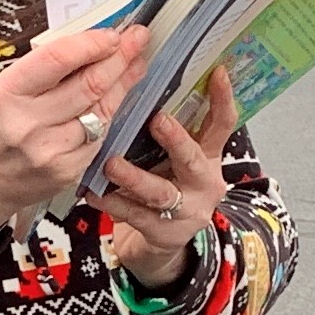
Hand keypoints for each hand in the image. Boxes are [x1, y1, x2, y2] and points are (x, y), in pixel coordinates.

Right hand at [0, 21, 149, 228]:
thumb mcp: (5, 90)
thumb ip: (44, 69)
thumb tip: (90, 44)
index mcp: (7, 93)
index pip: (59, 58)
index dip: (93, 43)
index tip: (113, 33)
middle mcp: (28, 123)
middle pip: (89, 83)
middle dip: (120, 57)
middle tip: (138, 40)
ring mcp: (50, 151)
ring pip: (102, 110)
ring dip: (123, 85)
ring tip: (135, 65)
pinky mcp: (66, 172)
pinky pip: (99, 137)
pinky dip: (109, 116)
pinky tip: (114, 102)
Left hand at [98, 68, 235, 285]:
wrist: (162, 243)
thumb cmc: (164, 184)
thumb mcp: (173, 157)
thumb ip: (166, 129)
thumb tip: (139, 76)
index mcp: (209, 155)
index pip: (222, 123)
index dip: (223, 99)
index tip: (218, 71)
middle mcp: (204, 181)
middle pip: (193, 158)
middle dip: (176, 140)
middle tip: (157, 120)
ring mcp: (187, 210)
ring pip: (161, 192)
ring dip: (134, 177)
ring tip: (110, 164)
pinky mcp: (164, 233)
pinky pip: (135, 215)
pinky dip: (111, 202)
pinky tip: (92, 193)